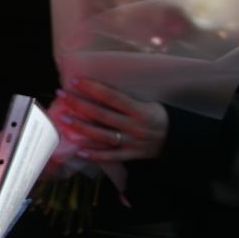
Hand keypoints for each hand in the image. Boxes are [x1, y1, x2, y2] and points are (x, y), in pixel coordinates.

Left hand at [52, 78, 167, 161]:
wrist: (177, 140)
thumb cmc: (157, 116)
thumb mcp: (148, 103)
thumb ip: (126, 99)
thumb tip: (97, 87)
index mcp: (141, 110)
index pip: (113, 97)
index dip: (93, 88)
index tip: (75, 81)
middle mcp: (136, 127)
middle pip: (103, 115)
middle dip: (79, 104)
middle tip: (61, 95)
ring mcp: (133, 143)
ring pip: (103, 136)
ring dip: (82, 128)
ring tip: (64, 118)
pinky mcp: (132, 155)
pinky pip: (111, 156)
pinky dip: (95, 155)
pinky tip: (78, 150)